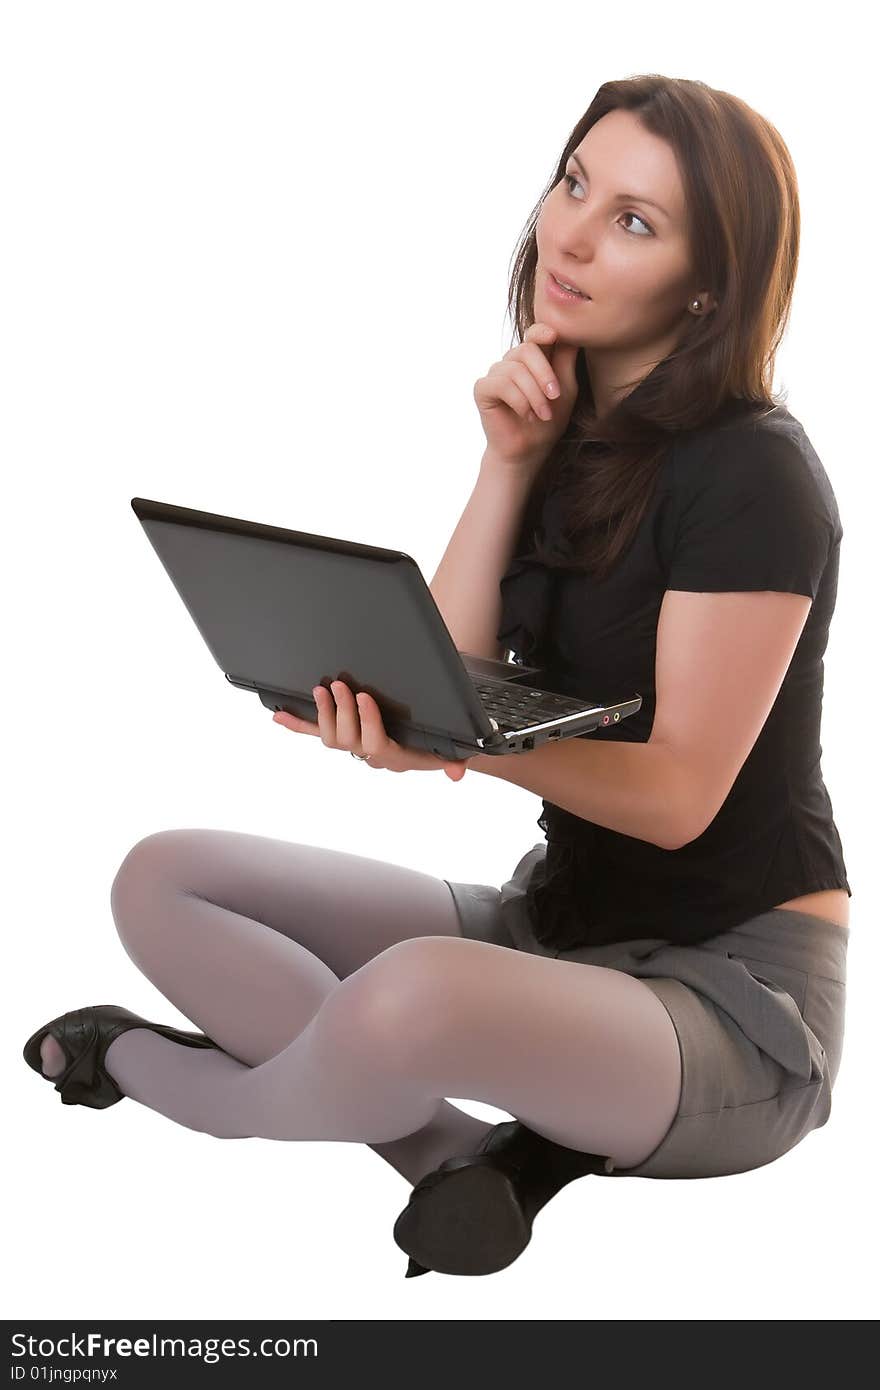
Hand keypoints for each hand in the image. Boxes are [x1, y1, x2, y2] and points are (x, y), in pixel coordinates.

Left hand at [272, 680, 477, 780]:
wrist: (422, 753)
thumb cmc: (433, 748)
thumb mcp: (448, 753)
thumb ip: (455, 762)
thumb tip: (458, 772)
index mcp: (391, 755)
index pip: (375, 742)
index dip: (367, 721)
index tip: (365, 698)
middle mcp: (368, 753)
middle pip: (347, 738)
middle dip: (342, 711)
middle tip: (340, 685)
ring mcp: (352, 744)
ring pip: (330, 737)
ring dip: (323, 713)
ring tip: (321, 689)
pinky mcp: (340, 735)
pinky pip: (315, 733)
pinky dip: (296, 724)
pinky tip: (278, 715)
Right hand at [474, 321, 580, 478]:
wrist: (529, 450)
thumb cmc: (548, 420)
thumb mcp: (565, 388)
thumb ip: (566, 359)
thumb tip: (574, 330)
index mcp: (532, 358)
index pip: (535, 333)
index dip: (543, 330)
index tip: (553, 336)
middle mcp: (512, 361)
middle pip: (526, 349)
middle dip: (544, 373)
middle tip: (555, 396)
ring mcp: (496, 373)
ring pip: (515, 369)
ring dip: (534, 394)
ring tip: (543, 414)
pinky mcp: (482, 389)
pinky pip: (501, 384)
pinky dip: (518, 401)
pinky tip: (526, 415)